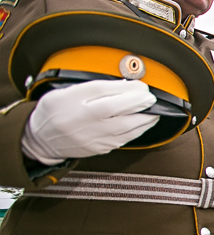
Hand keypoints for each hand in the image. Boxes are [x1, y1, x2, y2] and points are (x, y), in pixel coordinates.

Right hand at [21, 80, 157, 164]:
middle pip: (114, 109)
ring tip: (153, 111)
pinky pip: (122, 139)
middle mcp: (80, 119)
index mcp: (70, 100)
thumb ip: (94, 88)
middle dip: (138, 103)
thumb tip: (125, 86)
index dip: (125, 88)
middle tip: (150, 98)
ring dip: (144, 118)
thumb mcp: (66, 91)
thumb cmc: (56, 112)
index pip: (101, 91)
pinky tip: (143, 123)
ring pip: (123, 127)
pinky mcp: (98, 148)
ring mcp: (90, 136)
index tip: (140, 86)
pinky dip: (137, 130)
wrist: (41, 140)